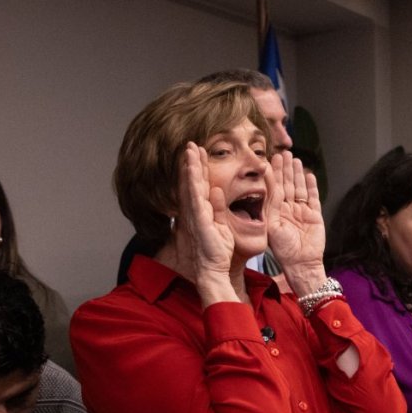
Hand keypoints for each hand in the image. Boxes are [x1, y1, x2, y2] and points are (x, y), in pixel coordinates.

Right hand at [177, 143, 237, 303]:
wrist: (215, 269)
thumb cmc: (218, 250)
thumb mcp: (222, 223)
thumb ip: (219, 207)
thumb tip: (217, 190)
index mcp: (202, 210)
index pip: (199, 184)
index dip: (198, 167)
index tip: (199, 150)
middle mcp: (196, 210)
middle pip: (192, 181)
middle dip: (192, 161)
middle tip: (191, 143)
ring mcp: (195, 214)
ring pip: (191, 186)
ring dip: (190, 167)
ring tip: (189, 149)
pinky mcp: (199, 221)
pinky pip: (196, 199)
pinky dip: (193, 184)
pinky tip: (192, 171)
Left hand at [265, 150, 325, 291]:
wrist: (303, 265)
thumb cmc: (284, 251)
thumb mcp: (271, 227)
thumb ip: (268, 206)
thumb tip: (261, 187)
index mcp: (275, 212)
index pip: (274, 189)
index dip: (273, 174)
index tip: (270, 159)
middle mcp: (287, 210)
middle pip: (287, 185)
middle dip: (286, 169)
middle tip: (284, 153)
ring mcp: (302, 212)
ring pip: (300, 188)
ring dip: (298, 174)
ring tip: (295, 159)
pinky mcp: (315, 216)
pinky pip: (313, 198)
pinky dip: (312, 186)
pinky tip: (309, 174)